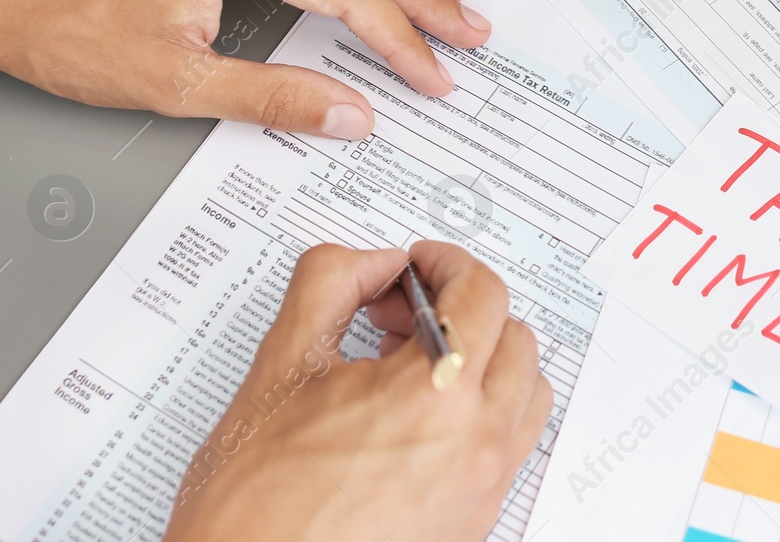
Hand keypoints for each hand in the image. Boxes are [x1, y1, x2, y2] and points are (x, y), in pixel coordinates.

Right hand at [165, 242, 551, 541]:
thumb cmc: (254, 504)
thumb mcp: (281, 365)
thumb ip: (331, 284)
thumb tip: (375, 263)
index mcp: (433, 395)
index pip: (482, 294)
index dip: (446, 264)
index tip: (419, 267)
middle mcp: (474, 445)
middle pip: (514, 339)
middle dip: (464, 310)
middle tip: (404, 313)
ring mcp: (480, 490)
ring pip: (524, 395)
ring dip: (485, 362)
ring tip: (417, 365)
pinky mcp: (473, 524)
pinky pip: (509, 448)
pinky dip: (482, 415)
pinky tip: (420, 417)